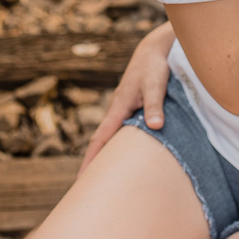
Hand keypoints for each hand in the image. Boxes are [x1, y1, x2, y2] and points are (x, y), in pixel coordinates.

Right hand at [79, 22, 173, 172]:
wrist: (154, 50)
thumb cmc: (154, 67)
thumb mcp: (156, 85)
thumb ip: (154, 105)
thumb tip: (155, 127)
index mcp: (119, 108)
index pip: (101, 139)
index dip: (92, 159)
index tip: (82, 178)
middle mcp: (118, 111)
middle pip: (102, 142)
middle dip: (94, 163)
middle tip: (87, 187)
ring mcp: (125, 110)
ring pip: (113, 137)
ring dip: (107, 155)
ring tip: (104, 177)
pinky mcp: (133, 109)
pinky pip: (122, 131)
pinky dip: (120, 145)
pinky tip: (125, 155)